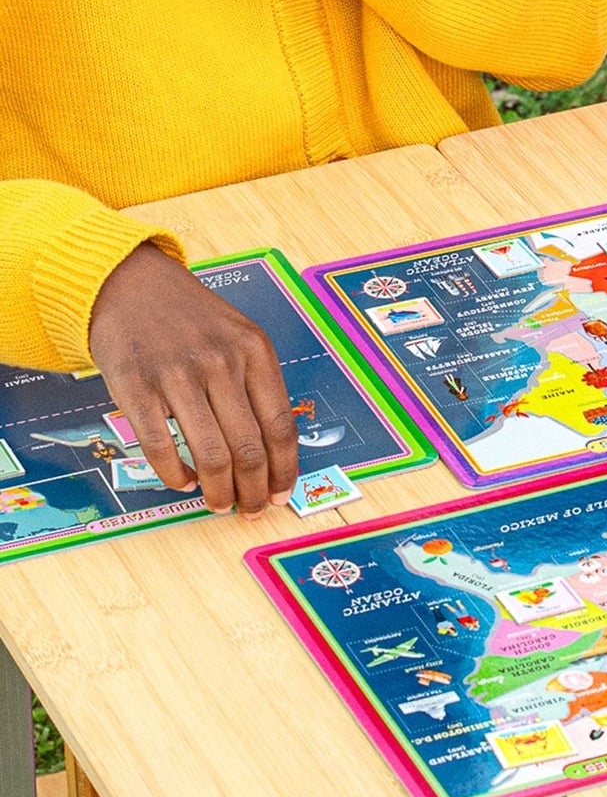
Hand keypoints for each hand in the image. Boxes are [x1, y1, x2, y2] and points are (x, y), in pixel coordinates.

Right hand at [89, 244, 299, 516]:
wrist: (132, 286)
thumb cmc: (192, 320)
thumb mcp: (240, 338)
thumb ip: (257, 385)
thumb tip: (272, 450)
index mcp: (255, 352)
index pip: (280, 425)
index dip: (284, 469)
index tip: (280, 494)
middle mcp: (221, 364)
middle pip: (248, 447)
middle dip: (253, 490)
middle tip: (249, 510)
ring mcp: (178, 376)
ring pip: (210, 453)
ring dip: (218, 491)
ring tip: (219, 505)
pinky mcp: (136, 387)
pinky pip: (161, 446)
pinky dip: (175, 474)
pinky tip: (184, 483)